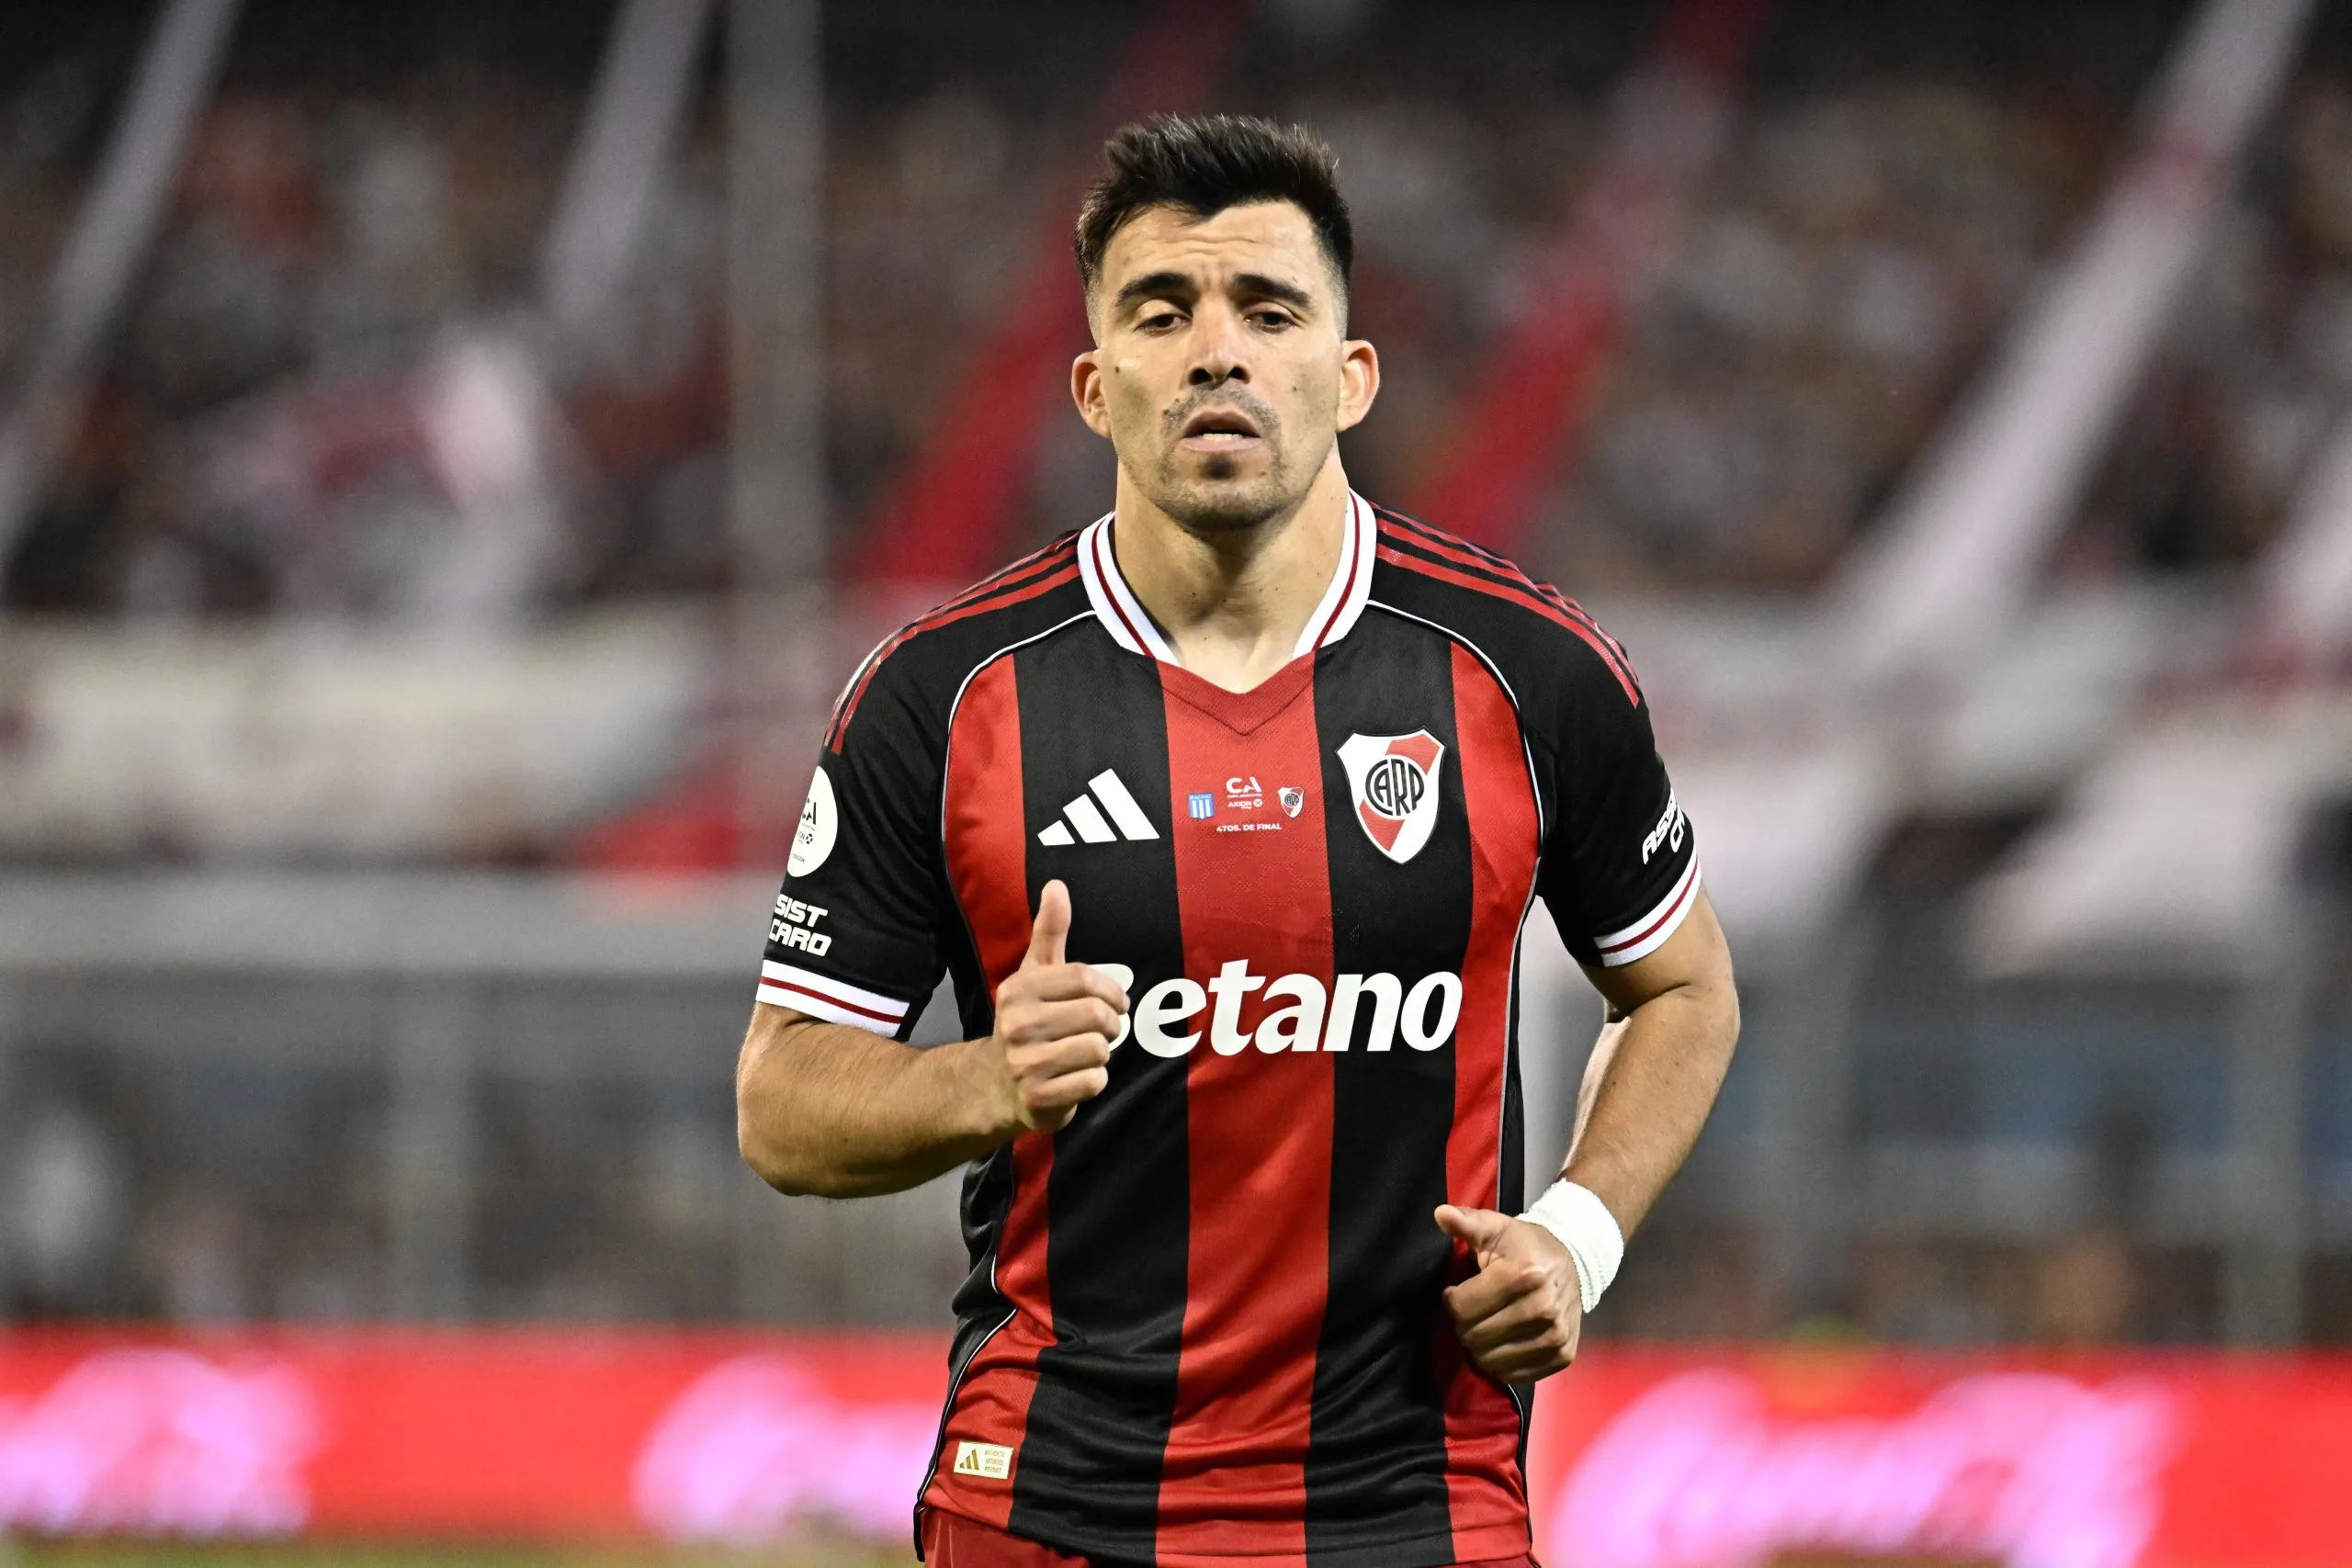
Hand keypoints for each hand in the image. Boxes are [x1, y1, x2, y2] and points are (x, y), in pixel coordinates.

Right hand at [987, 880, 1128, 1133]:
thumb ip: (1049, 932)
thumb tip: (1057, 885)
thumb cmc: (1027, 1022)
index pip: (1085, 979)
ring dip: (1100, 1054)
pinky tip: (1074, 1078)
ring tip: (1082, 1054)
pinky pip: (1094, 1082)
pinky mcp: (1037, 1099)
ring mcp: (1024, 1064)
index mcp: (1019, 989)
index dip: (1111, 991)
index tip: (1116, 1002)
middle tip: (1099, 1031)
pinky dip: (1094, 1081)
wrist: (993, 1085)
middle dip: (1109, 1025)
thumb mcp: (1034, 974)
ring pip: (1099, 1050)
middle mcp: (1016, 1025)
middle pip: (1098, 1016)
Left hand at [1436, 1203, 1582, 1383]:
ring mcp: (1556, 1335)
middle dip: (1464, 1325)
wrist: (1575, 1261)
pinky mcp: (1563, 1355)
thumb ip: (1467, 1222)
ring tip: (1487, 1325)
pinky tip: (1504, 1341)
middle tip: (1472, 1311)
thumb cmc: (1525, 1246)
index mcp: (1523, 1274)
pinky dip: (1502, 1363)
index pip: (1462, 1308)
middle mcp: (1543, 1308)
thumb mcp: (1496, 1228)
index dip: (1451, 1301)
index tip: (1457, 1292)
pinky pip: (1514, 1376)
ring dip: (1481, 1347)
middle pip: (1474, 1337)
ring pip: (1491, 1362)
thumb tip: (1440, 1214)